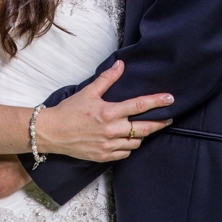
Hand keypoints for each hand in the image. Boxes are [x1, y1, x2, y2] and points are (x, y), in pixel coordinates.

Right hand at [39, 59, 173, 161]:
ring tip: (145, 128)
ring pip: (136, 142)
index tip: (170, 99)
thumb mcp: (88, 91)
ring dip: (142, 135)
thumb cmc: (69, 111)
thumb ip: (107, 78)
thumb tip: (120, 64)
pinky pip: (125, 153)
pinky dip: (129, 146)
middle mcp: (111, 130)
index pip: (139, 106)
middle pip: (144, 128)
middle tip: (168, 118)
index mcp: (108, 112)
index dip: (156, 102)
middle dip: (159, 123)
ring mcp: (108, 146)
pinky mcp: (104, 157)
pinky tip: (128, 139)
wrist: (51, 132)